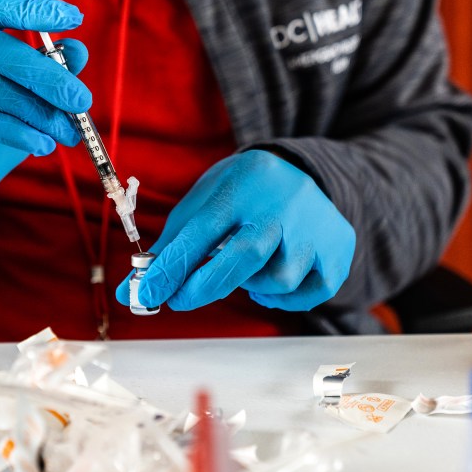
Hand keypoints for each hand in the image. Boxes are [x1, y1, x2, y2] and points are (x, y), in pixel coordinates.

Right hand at [0, 0, 89, 221]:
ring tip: (67, 134)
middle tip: (81, 102)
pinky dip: (18, 132)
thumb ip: (44, 67)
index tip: (74, 18)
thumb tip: (78, 51)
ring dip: (39, 113)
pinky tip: (40, 145)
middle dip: (46, 76)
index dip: (33, 9)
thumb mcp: (19, 93)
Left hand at [115, 150, 354, 311]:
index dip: (172, 266)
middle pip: (244, 255)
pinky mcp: (336, 251)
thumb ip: (173, 241)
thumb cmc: (242, 193)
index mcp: (242, 186)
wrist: (304, 171)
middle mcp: (283, 205)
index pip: (202, 230)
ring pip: (277, 278)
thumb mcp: (205, 200)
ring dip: (250, 285)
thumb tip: (135, 287)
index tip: (147, 293)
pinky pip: (307, 293)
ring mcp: (314, 228)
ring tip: (243, 269)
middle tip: (179, 299)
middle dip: (205, 286)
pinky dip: (283, 298)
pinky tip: (270, 279)